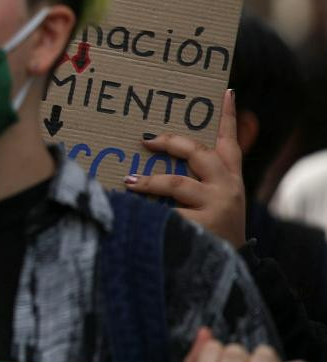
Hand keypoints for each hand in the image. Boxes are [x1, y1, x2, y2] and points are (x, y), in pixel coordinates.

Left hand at [124, 89, 245, 247]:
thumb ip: (196, 179)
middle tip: (146, 140)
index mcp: (231, 177)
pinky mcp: (205, 225)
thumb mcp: (214, 201)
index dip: (228, 116)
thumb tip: (157, 154)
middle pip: (198, 153)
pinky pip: (167, 213)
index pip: (230, 142)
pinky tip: (131, 212)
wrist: (231, 270)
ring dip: (149, 182)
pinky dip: (148, 213)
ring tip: (128, 182)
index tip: (225, 91)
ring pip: (177, 182)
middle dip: (171, 143)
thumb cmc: (214, 229)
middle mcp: (228, 187)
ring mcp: (218, 205)